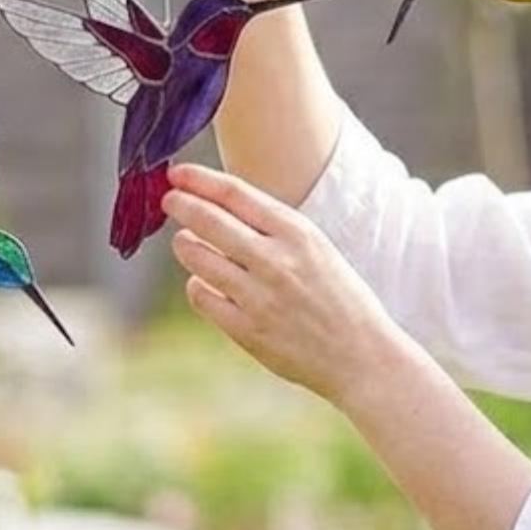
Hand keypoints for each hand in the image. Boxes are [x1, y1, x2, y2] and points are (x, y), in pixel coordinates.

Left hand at [162, 162, 410, 407]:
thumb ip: (273, 229)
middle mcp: (276, 261)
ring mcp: (259, 297)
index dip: (199, 180)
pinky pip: (201, 296)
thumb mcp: (317, 248)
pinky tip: (204, 282)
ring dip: (185, 244)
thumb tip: (219, 207)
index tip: (178, 174)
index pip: (235, 194)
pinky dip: (197, 285)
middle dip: (181, 205)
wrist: (361, 355)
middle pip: (208, 220)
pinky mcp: (246, 330)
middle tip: (169, 200)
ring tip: (186, 242)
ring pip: (197, 257)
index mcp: (298, 233)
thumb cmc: (339, 297)